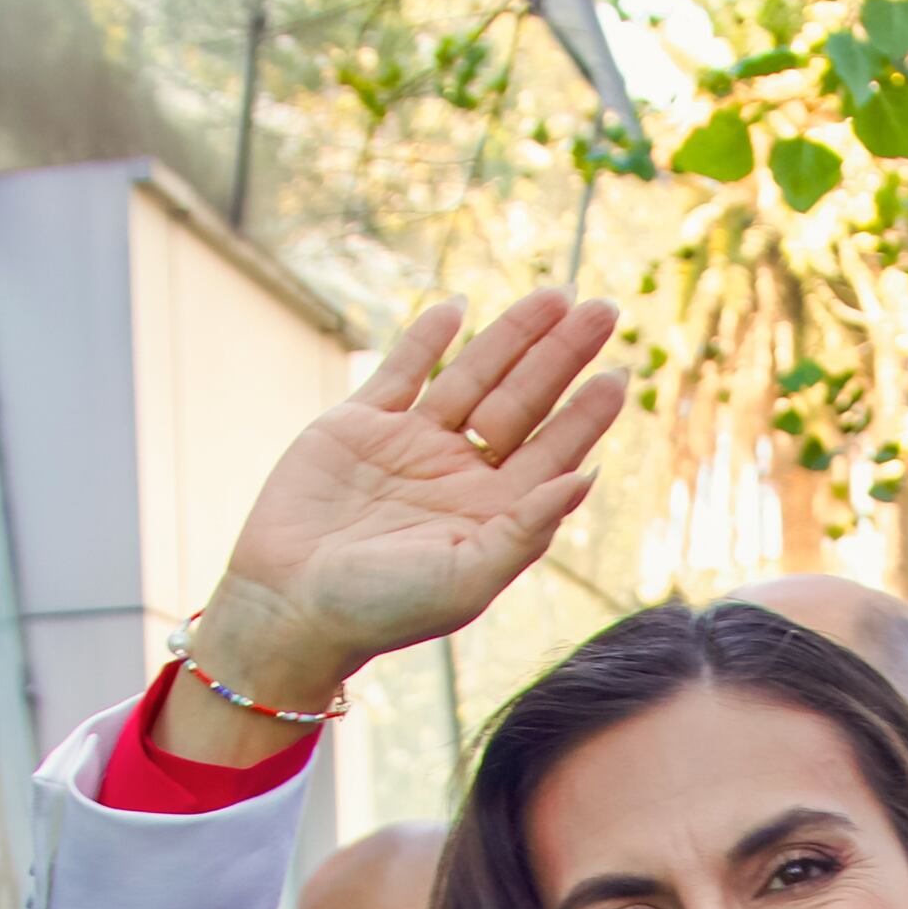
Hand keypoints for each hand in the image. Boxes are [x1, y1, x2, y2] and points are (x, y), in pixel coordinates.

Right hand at [165, 293, 627, 760]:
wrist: (288, 607)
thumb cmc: (381, 611)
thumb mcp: (465, 579)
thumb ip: (526, 530)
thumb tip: (585, 478)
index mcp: (490, 513)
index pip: (552, 451)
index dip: (586, 414)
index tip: (619, 376)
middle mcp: (457, 474)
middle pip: (522, 402)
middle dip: (561, 356)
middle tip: (603, 310)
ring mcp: (409, 446)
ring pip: (472, 377)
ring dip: (512, 337)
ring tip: (553, 297)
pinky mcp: (357, 427)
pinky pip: (400, 372)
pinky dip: (426, 340)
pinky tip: (457, 309)